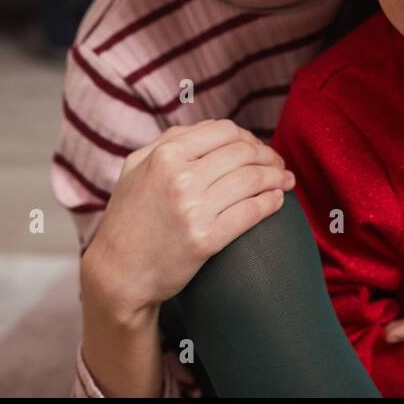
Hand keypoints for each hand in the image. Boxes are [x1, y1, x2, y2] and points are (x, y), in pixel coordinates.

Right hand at [80, 119, 293, 322]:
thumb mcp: (135, 168)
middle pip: (243, 153)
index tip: (258, 149)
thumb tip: (209, 129)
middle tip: (279, 165)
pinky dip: (271, 202)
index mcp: (164, 155)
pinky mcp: (205, 239)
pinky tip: (277, 200)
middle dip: (269, 156)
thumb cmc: (127, 219)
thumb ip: (168, 142)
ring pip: (253, 179)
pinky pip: (251, 212)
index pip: (224, 131)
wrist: (118, 274)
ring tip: (286, 181)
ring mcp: (193, 209)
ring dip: (277, 177)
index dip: (249, 138)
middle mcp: (179, 177)